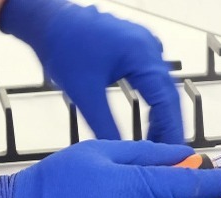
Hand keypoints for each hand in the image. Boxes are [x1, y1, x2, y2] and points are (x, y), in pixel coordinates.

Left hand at [0, 0, 182, 142]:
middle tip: (167, 153)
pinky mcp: (139, 51)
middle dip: (169, 126)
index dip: (171, 129)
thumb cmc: (62, 44)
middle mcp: (149, 48)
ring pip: (164, 89)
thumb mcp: (84, 93)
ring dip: (162, 116)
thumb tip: (122, 150)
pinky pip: (155, 80)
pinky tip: (150, 120)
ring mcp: (146, 47)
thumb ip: (105, 125)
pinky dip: (155, 103)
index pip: (166, 101)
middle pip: (169, 96)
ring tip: (157, 141)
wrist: (48, 21)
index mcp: (142, 55)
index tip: (173, 151)